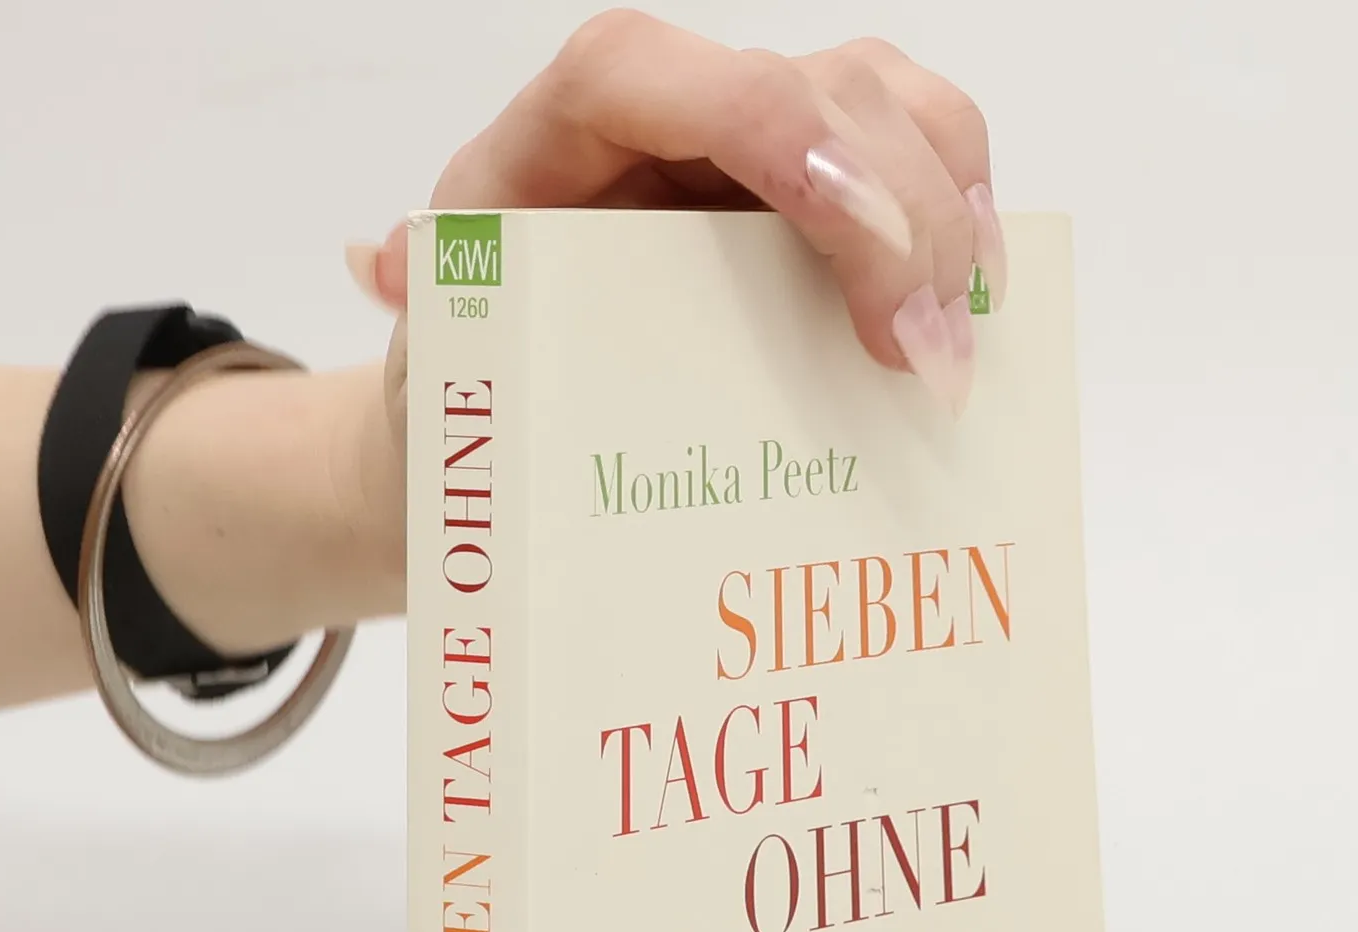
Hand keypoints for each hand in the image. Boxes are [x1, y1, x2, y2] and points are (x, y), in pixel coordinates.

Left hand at [342, 12, 1002, 574]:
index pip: (642, 71)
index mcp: (553, 145)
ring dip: (948, 206)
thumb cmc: (476, 395)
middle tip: (932, 359)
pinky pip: (917, 163)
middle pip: (810, 85)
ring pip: (885, 102)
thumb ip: (432, 311)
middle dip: (897, 211)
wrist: (503, 435)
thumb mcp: (444, 362)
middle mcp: (665, 125)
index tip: (852, 243)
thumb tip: (380, 261)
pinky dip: (960, 220)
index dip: (766, 125)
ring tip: (966, 334)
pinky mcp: (815, 203)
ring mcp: (754, 154)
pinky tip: (976, 307)